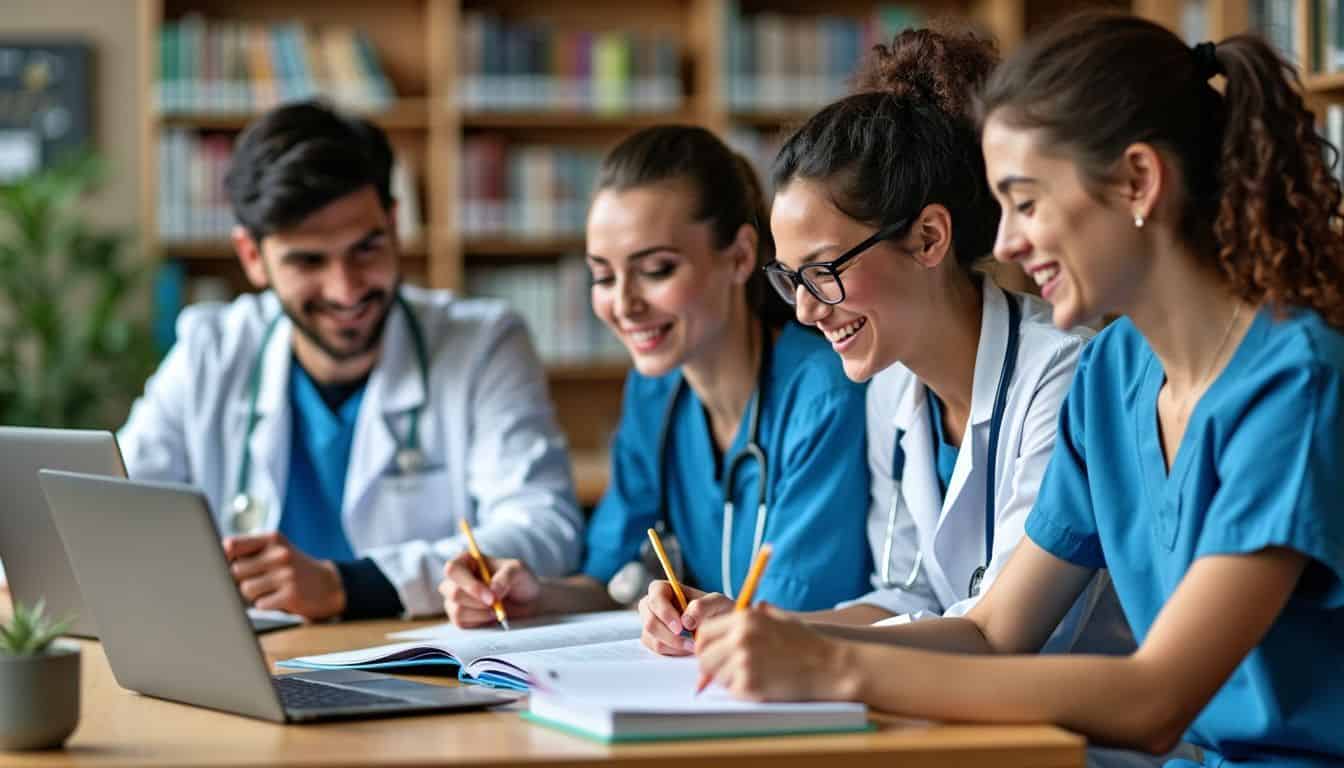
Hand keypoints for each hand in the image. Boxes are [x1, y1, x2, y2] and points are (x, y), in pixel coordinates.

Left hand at [223, 532, 344, 620]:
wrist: (329, 585)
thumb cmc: (293, 569)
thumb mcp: (276, 550)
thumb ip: (247, 551)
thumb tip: (215, 562)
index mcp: (272, 539)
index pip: (231, 545)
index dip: (223, 558)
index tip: (225, 565)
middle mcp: (280, 554)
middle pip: (234, 571)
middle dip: (238, 581)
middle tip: (254, 582)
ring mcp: (286, 574)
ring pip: (245, 590)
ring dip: (252, 595)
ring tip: (268, 591)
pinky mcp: (292, 595)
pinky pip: (260, 604)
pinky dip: (265, 605)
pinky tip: (278, 599)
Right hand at [439, 552, 540, 626]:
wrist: (528, 603)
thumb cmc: (520, 581)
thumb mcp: (519, 570)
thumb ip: (506, 576)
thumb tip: (492, 591)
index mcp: (466, 561)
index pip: (452, 569)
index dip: (469, 584)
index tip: (491, 597)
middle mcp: (457, 579)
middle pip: (451, 591)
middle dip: (476, 601)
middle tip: (496, 604)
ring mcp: (455, 599)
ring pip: (455, 609)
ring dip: (479, 613)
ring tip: (496, 610)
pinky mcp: (459, 617)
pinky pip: (460, 623)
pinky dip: (478, 622)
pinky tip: (491, 616)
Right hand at [638, 581, 731, 655]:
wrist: (718, 625)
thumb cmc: (715, 609)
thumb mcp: (717, 603)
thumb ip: (703, 606)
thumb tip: (685, 621)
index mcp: (662, 589)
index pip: (655, 598)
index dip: (665, 613)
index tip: (680, 628)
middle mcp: (651, 606)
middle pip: (650, 623)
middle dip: (670, 637)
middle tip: (691, 645)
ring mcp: (650, 624)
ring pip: (651, 639)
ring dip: (673, 647)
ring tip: (693, 646)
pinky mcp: (652, 640)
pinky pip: (655, 651)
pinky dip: (672, 653)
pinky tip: (686, 650)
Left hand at [695, 604, 850, 700]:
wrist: (830, 668)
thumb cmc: (806, 643)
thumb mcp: (779, 618)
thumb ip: (754, 615)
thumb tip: (730, 616)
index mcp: (745, 618)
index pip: (705, 632)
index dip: (707, 644)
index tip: (715, 652)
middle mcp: (740, 638)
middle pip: (704, 656)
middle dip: (712, 664)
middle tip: (731, 668)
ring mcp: (744, 663)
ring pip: (715, 676)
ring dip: (727, 678)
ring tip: (754, 674)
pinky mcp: (750, 686)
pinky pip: (731, 691)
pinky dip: (741, 690)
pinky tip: (762, 684)